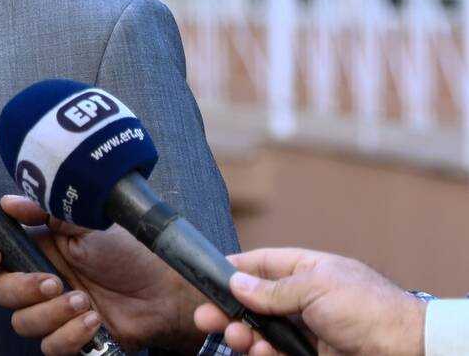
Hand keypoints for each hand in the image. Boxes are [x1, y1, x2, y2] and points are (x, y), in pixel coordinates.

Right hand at [0, 195, 203, 354]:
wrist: (163, 292)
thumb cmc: (130, 253)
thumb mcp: (86, 220)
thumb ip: (45, 210)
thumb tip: (9, 201)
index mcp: (38, 248)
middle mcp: (39, 280)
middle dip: (22, 289)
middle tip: (54, 281)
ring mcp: (53, 312)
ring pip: (22, 322)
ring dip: (51, 313)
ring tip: (84, 301)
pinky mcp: (69, 337)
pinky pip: (49, 346)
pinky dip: (69, 334)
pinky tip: (93, 320)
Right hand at [192, 248, 425, 355]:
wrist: (406, 350)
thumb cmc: (370, 309)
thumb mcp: (316, 287)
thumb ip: (273, 288)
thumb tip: (237, 282)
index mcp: (307, 270)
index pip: (261, 264)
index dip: (233, 269)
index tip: (206, 278)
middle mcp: (303, 298)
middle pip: (254, 301)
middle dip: (229, 309)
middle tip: (205, 318)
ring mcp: (307, 328)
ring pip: (261, 330)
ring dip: (243, 334)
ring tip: (236, 339)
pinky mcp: (310, 354)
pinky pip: (276, 352)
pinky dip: (263, 353)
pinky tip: (260, 352)